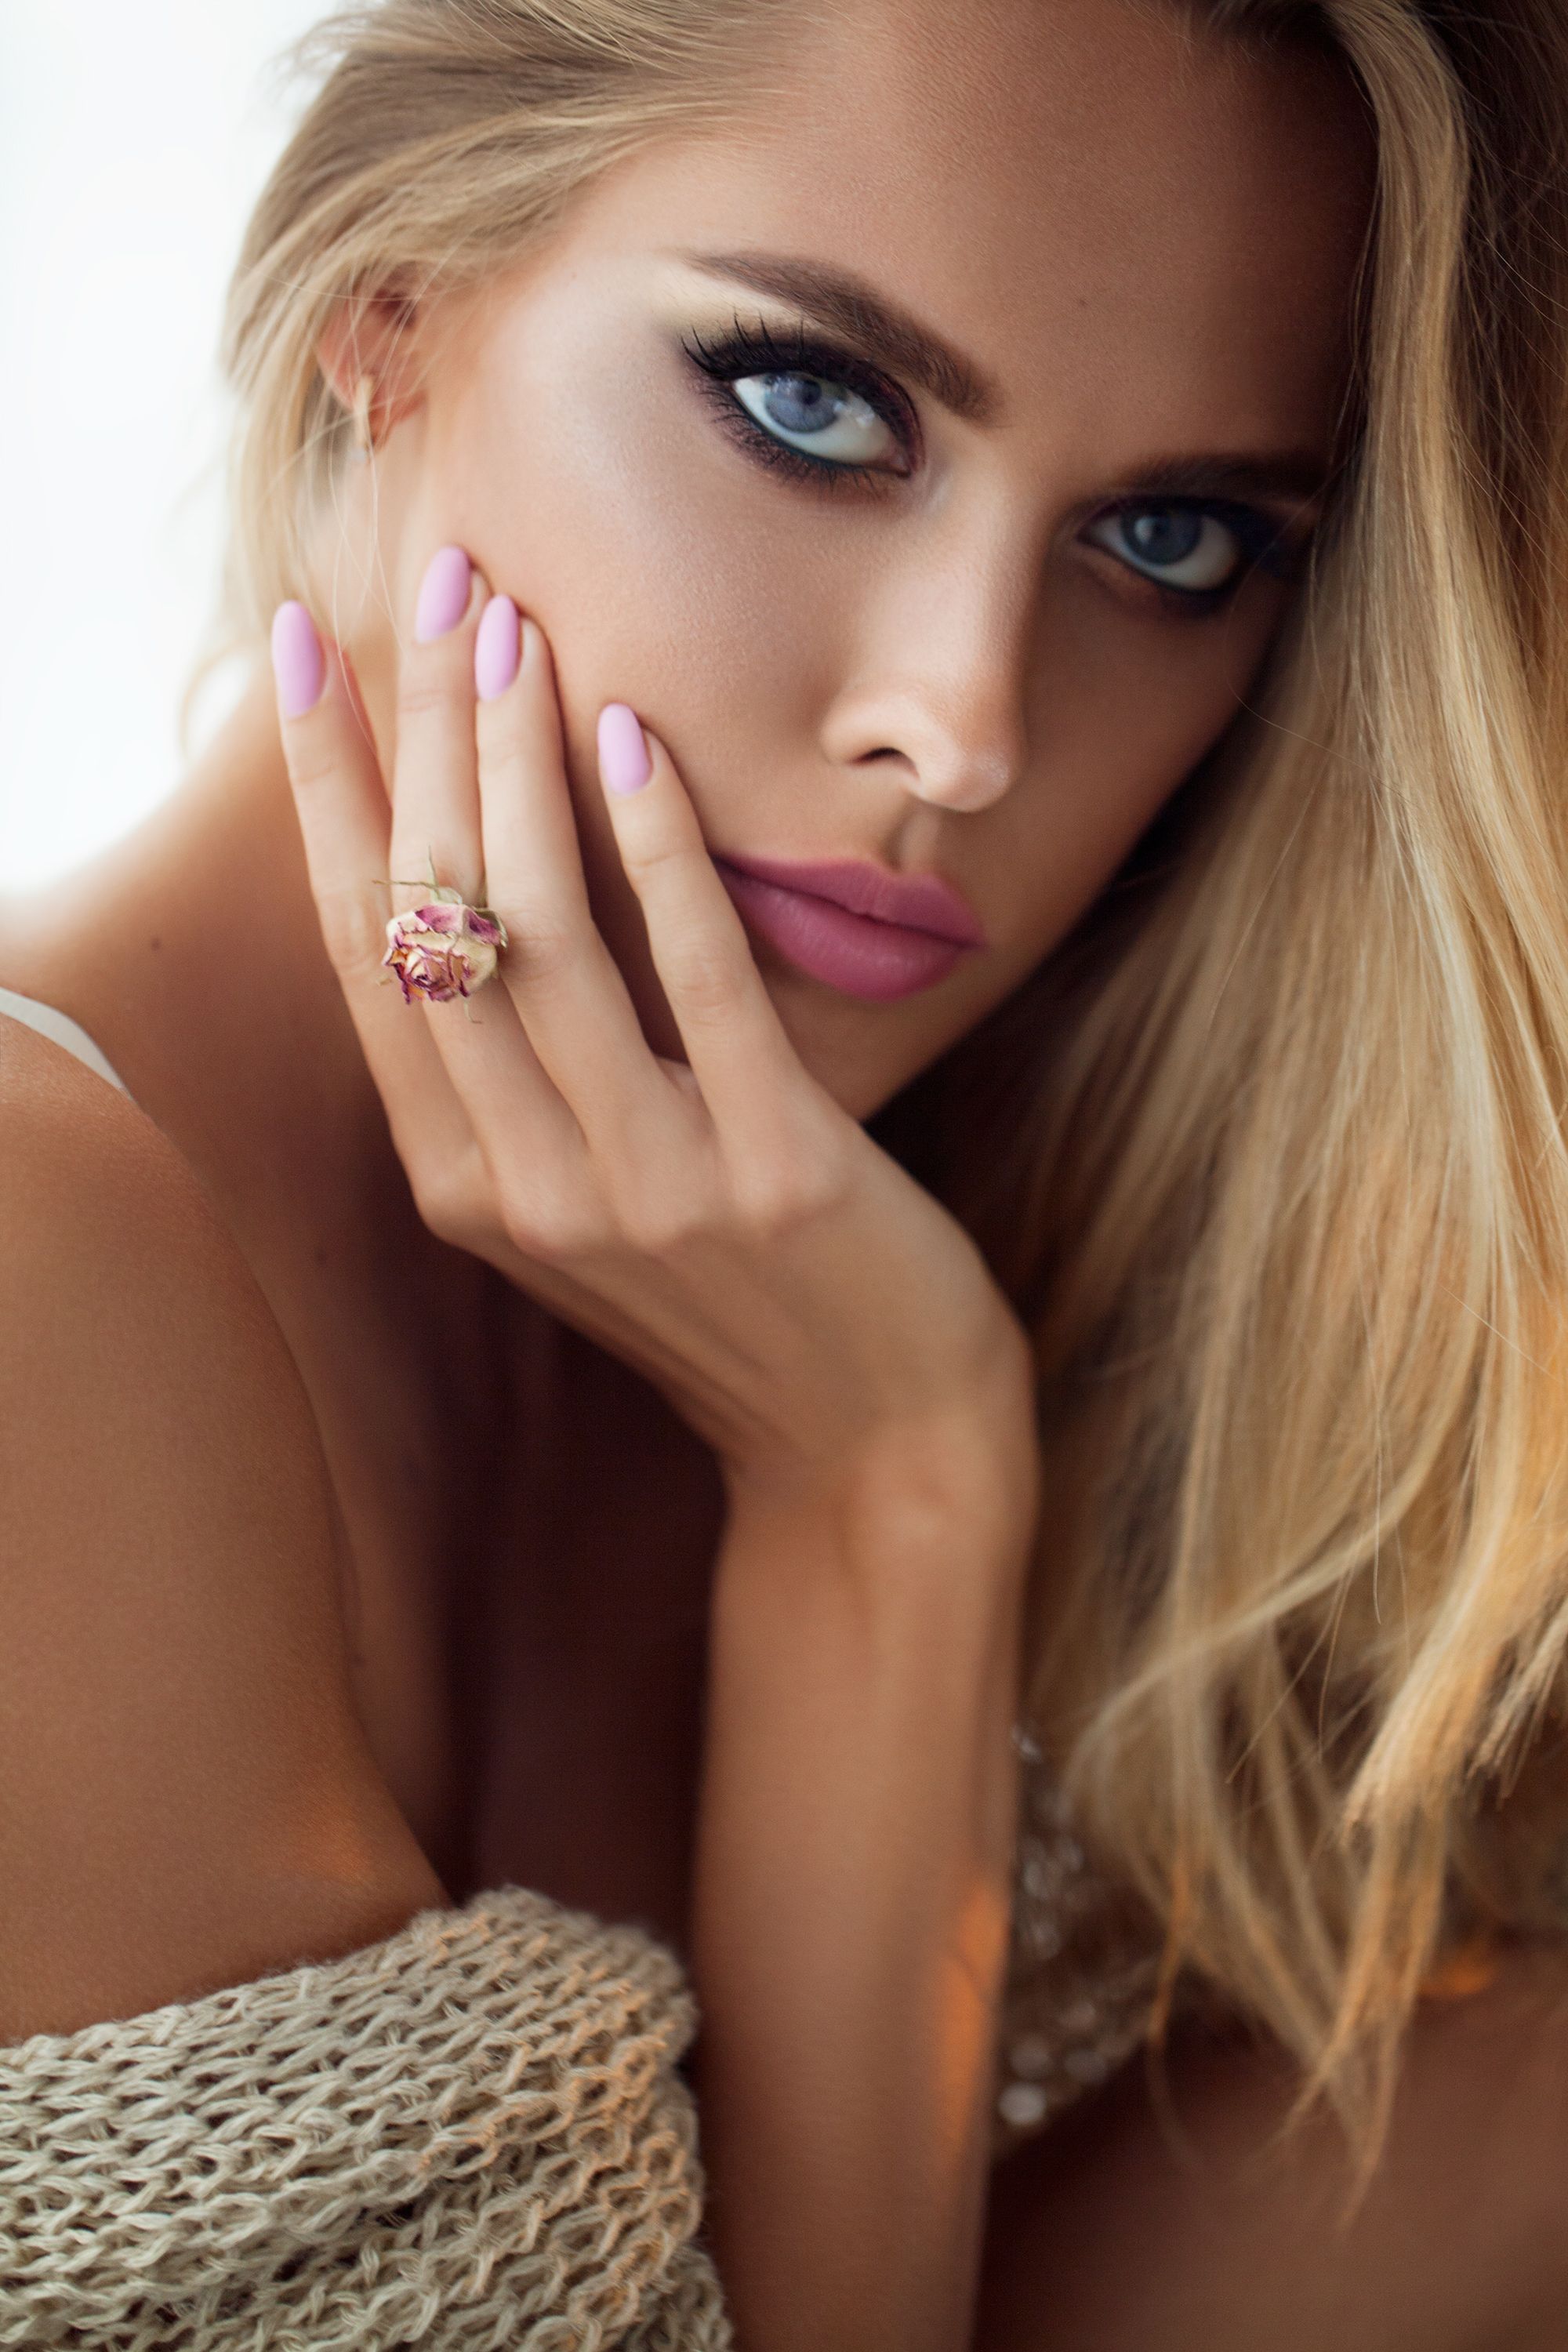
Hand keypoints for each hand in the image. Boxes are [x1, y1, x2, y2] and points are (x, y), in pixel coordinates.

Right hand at [271, 553, 1035, 1518]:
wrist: (875, 1443)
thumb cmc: (736, 1301)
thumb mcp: (587, 1198)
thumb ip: (515, 1077)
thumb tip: (465, 883)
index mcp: (463, 1183)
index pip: (367, 951)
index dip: (331, 791)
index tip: (310, 654)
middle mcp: (526, 1189)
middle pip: (439, 917)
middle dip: (428, 732)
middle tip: (441, 584)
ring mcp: (643, 1188)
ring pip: (543, 935)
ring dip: (523, 760)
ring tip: (522, 626)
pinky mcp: (771, 1173)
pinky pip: (697, 980)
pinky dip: (655, 849)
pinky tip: (634, 738)